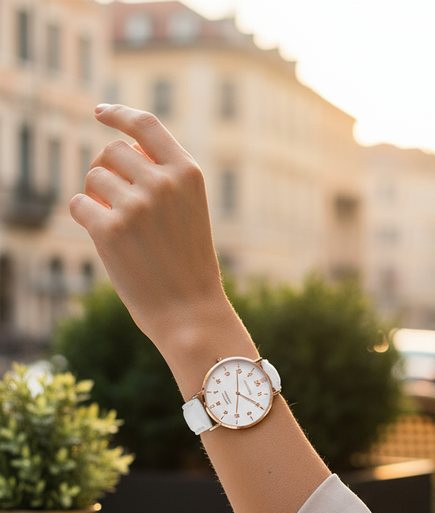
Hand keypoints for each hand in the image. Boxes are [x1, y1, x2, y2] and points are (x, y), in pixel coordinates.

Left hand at [70, 104, 224, 350]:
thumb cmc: (189, 264)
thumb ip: (163, 178)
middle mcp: (162, 182)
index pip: (146, 125)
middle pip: (111, 152)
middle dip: (105, 171)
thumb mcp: (189, 211)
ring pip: (93, 178)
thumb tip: (117, 152)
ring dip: (95, 197)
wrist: (190, 313)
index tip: (99, 112)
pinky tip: (101, 237)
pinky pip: (78, 205)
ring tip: (114, 225)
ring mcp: (136, 205)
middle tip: (111, 200)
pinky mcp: (110, 230)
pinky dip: (83, 217)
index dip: (118, 114)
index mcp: (188, 173)